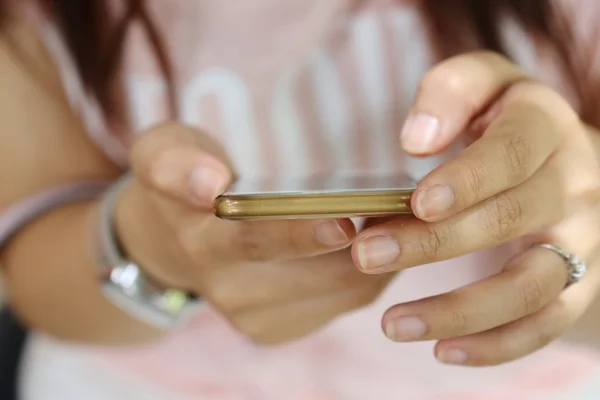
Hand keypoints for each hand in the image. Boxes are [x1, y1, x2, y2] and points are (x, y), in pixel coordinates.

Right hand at [116, 123, 390, 343]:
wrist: (170, 246)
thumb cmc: (179, 186)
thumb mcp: (160, 154)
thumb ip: (173, 163)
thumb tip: (209, 182)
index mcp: (200, 242)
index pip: (252, 242)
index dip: (298, 235)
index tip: (344, 221)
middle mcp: (229, 290)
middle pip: (309, 273)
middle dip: (364, 246)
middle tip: (409, 210)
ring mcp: (256, 317)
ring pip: (338, 291)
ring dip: (379, 258)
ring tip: (407, 216)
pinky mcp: (279, 329)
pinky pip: (343, 302)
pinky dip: (373, 272)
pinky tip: (387, 239)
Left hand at [351, 52, 599, 365]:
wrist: (563, 158)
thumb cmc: (503, 120)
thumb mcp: (482, 84)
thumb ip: (450, 93)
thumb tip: (416, 138)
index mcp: (545, 128)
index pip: (512, 153)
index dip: (468, 179)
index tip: (417, 201)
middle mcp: (572, 186)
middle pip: (506, 221)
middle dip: (431, 243)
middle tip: (365, 254)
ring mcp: (579, 241)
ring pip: (528, 286)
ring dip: (460, 311)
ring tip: (393, 324)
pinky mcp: (574, 284)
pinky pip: (544, 323)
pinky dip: (497, 345)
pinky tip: (442, 351)